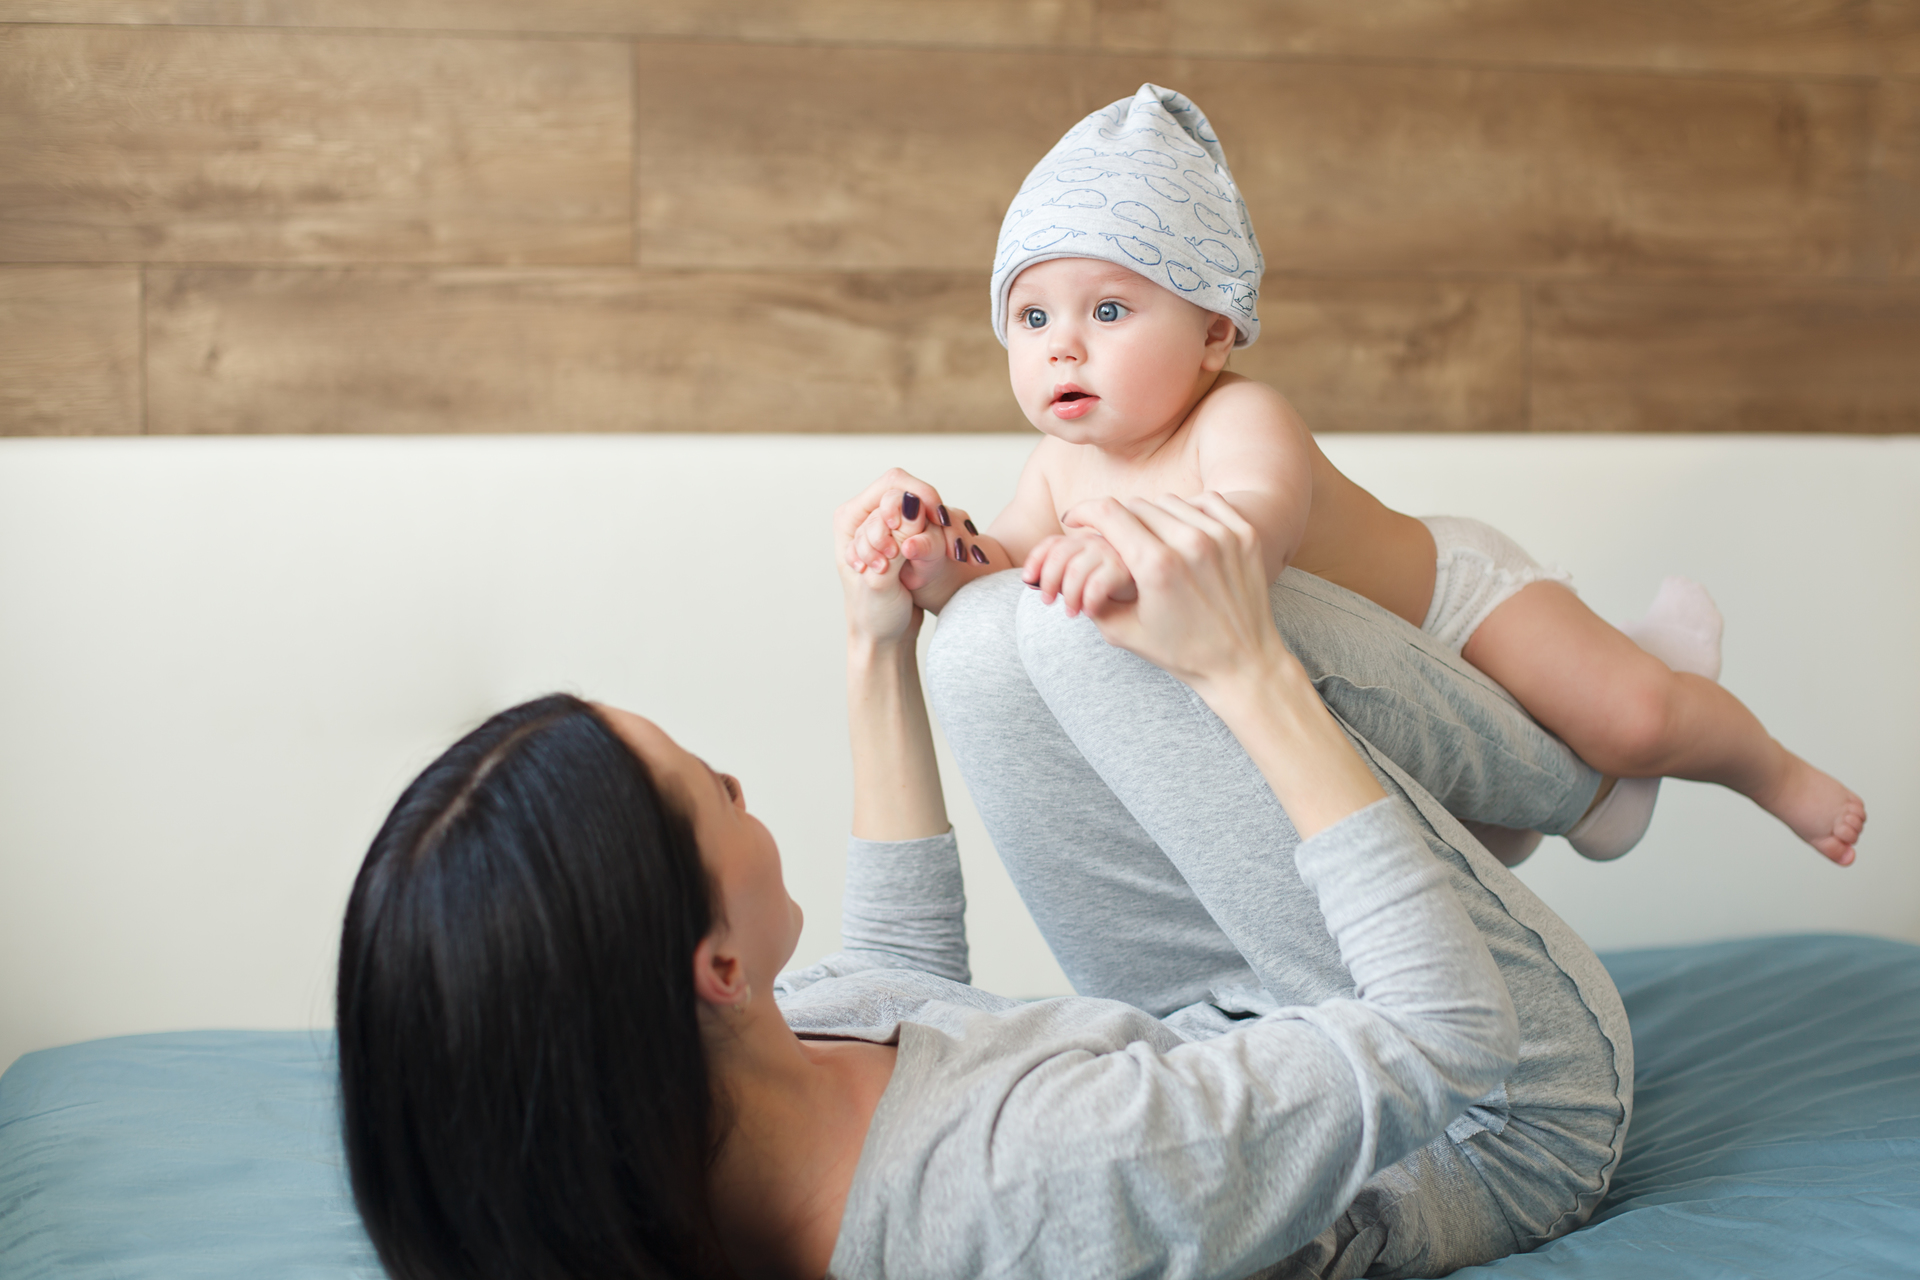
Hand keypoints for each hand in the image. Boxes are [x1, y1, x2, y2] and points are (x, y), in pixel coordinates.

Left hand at [843, 468, 996, 613]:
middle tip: (934, 546)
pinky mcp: (906, 537)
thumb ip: (895, 542)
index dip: (917, 497)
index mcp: (850, 519)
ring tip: (946, 557)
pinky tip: (954, 555)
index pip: (890, 485)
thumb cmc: (873, 614)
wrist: (885, 637)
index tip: (934, 523)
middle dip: (927, 514)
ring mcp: (889, 525)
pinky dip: (944, 535)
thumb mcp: (882, 580)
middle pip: (908, 490)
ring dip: (938, 527)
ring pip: (923, 507)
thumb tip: (911, 507)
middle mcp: (868, 516)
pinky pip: (930, 523)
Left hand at [1021, 529, 1137, 618]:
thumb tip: (1030, 580)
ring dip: (1068, 594)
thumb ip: (1062, 579)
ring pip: (1076, 569)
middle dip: (1048, 580)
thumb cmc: (1118, 599)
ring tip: (1071, 612)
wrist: (1154, 607)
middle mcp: (1099, 541)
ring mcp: (1115, 552)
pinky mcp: (1129, 568)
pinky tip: (1089, 611)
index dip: (1035, 559)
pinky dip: (1089, 599)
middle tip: (1047, 602)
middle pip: (1060, 553)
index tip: (1027, 580)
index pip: (1051, 543)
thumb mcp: (1084, 587)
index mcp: (1086, 542)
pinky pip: (1098, 582)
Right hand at [1061, 492, 1290, 697]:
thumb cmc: (1182, 652)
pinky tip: (1180, 529)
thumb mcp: (1124, 632)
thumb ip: (1092, 594)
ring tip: (1145, 535)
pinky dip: (1187, 510)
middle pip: (1136, 506)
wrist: (1243, 663)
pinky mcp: (1244, 535)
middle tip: (1109, 535)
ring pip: (1169, 501)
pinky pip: (1206, 502)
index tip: (1074, 519)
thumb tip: (1072, 564)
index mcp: (1157, 566)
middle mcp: (1191, 544)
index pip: (1109, 514)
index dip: (1084, 512)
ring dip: (1150, 515)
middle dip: (1115, 519)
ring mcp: (1222, 536)